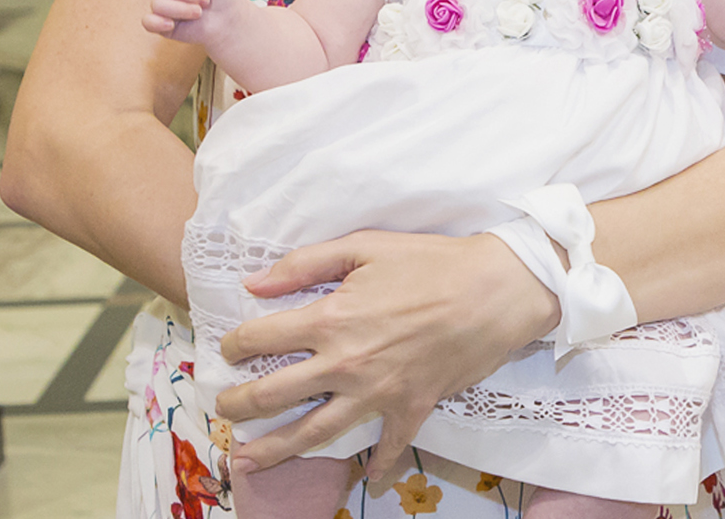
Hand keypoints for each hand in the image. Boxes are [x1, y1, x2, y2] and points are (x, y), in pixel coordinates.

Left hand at [216, 230, 556, 481]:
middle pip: (274, 395)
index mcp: (329, 319)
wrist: (498, 289)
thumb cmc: (433, 261)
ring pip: (314, 432)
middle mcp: (344, 363)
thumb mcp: (367, 245)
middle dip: (239, 405)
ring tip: (249, 460)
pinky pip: (388, 444)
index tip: (231, 348)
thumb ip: (306, 262)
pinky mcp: (411, 407)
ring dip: (276, 449)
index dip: (236, 344)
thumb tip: (255, 283)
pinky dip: (377, 465)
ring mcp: (377, 392)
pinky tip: (366, 479)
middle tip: (226, 410)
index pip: (261, 338)